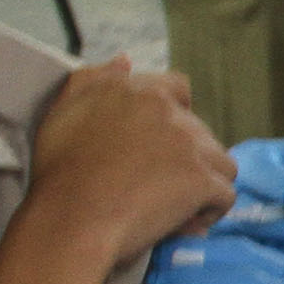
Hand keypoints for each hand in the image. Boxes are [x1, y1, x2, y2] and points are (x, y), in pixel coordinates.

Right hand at [26, 59, 231, 260]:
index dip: (176, 119)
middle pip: (200, 132)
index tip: (159, 148)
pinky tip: (186, 223)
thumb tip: (126, 60)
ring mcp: (189, 143)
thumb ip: (94, 79)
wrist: (70, 220)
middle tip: (156, 188)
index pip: (178, 89)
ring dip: (203, 183)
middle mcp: (167, 110)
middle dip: (186, 158)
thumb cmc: (59, 172)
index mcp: (137, 90)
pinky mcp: (202, 178)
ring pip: (220, 162)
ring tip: (174, 207)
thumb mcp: (63, 111)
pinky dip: (209, 211)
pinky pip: (224, 195)